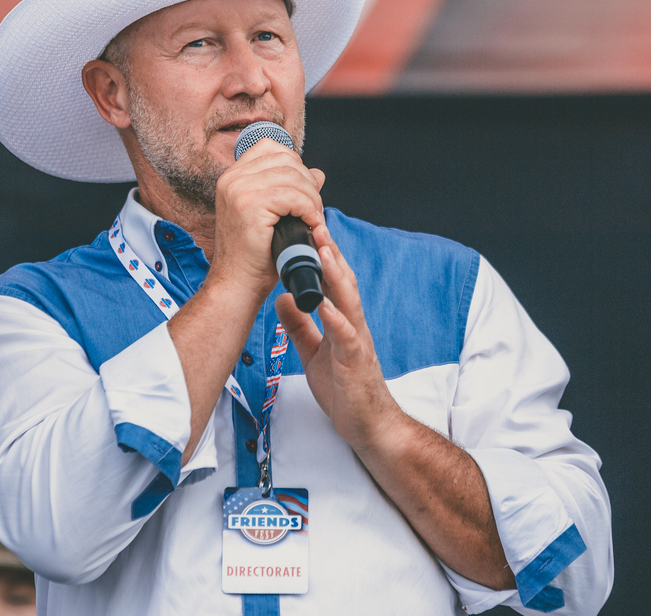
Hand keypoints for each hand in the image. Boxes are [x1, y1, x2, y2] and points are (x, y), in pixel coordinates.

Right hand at [208, 139, 325, 299]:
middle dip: (308, 183)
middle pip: (286, 159)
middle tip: (313, 209)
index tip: (303, 190)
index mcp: (232, 176)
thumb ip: (292, 190)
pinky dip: (309, 209)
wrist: (238, 284)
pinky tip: (310, 224)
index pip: (271, 147)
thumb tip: (318, 173)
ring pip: (293, 177)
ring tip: (313, 219)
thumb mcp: (274, 214)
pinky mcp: (249, 206)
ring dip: (312, 198)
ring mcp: (238, 190)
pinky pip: (293, 197)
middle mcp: (232, 178)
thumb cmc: (256, 254)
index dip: (295, 164)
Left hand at [276, 229, 404, 452]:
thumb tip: (282, 299)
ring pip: (349, 302)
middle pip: (343, 283)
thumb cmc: (345, 389)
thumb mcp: (314, 353)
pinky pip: (348, 338)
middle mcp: (353, 326)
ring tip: (324, 252)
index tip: (308, 229)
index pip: (333, 282)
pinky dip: (337, 320)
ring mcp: (357, 343)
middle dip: (330, 254)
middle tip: (316, 224)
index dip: (322, 256)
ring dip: (336, 277)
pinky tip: (326, 306)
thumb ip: (300, 326)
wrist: (368, 426)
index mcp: (343, 322)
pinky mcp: (356, 363)